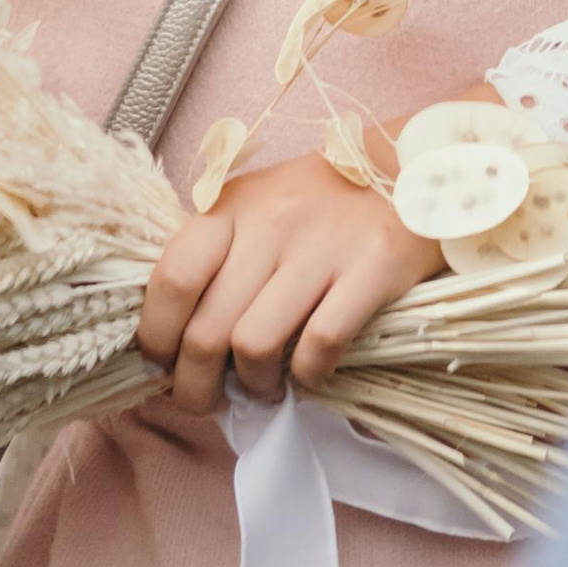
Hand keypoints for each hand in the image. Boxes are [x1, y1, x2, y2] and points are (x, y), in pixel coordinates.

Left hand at [137, 155, 443, 414]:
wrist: (410, 168)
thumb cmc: (319, 201)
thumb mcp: (256, 206)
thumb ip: (215, 256)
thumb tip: (171, 339)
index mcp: (232, 206)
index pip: (171, 278)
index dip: (157, 337)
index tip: (165, 366)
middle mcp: (271, 222)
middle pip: (208, 330)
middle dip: (198, 386)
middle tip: (212, 398)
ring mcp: (323, 245)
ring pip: (255, 345)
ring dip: (255, 384)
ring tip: (266, 387)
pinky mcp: (372, 268)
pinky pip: (319, 345)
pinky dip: (308, 375)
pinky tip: (311, 372)